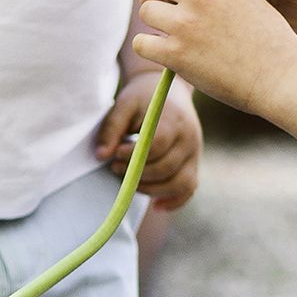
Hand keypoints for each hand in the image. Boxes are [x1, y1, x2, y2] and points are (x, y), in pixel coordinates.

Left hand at [97, 68, 201, 210]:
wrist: (170, 91)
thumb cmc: (143, 98)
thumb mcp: (124, 104)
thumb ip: (112, 128)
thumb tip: (101, 156)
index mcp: (174, 120)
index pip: (158, 145)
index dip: (134, 155)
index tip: (116, 154)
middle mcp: (189, 139)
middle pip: (167, 168)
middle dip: (138, 174)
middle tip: (115, 168)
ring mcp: (195, 154)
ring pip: (180, 183)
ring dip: (152, 190)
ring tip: (130, 182)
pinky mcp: (194, 164)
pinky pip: (189, 189)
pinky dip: (174, 201)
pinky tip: (156, 205)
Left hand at [132, 0, 296, 116]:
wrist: (281, 78)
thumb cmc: (268, 38)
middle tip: (182, 12)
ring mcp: (186, 23)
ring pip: (146, 9)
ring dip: (157, 21)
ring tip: (176, 34)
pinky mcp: (176, 54)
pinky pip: (141, 42)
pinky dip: (151, 48)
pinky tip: (167, 53)